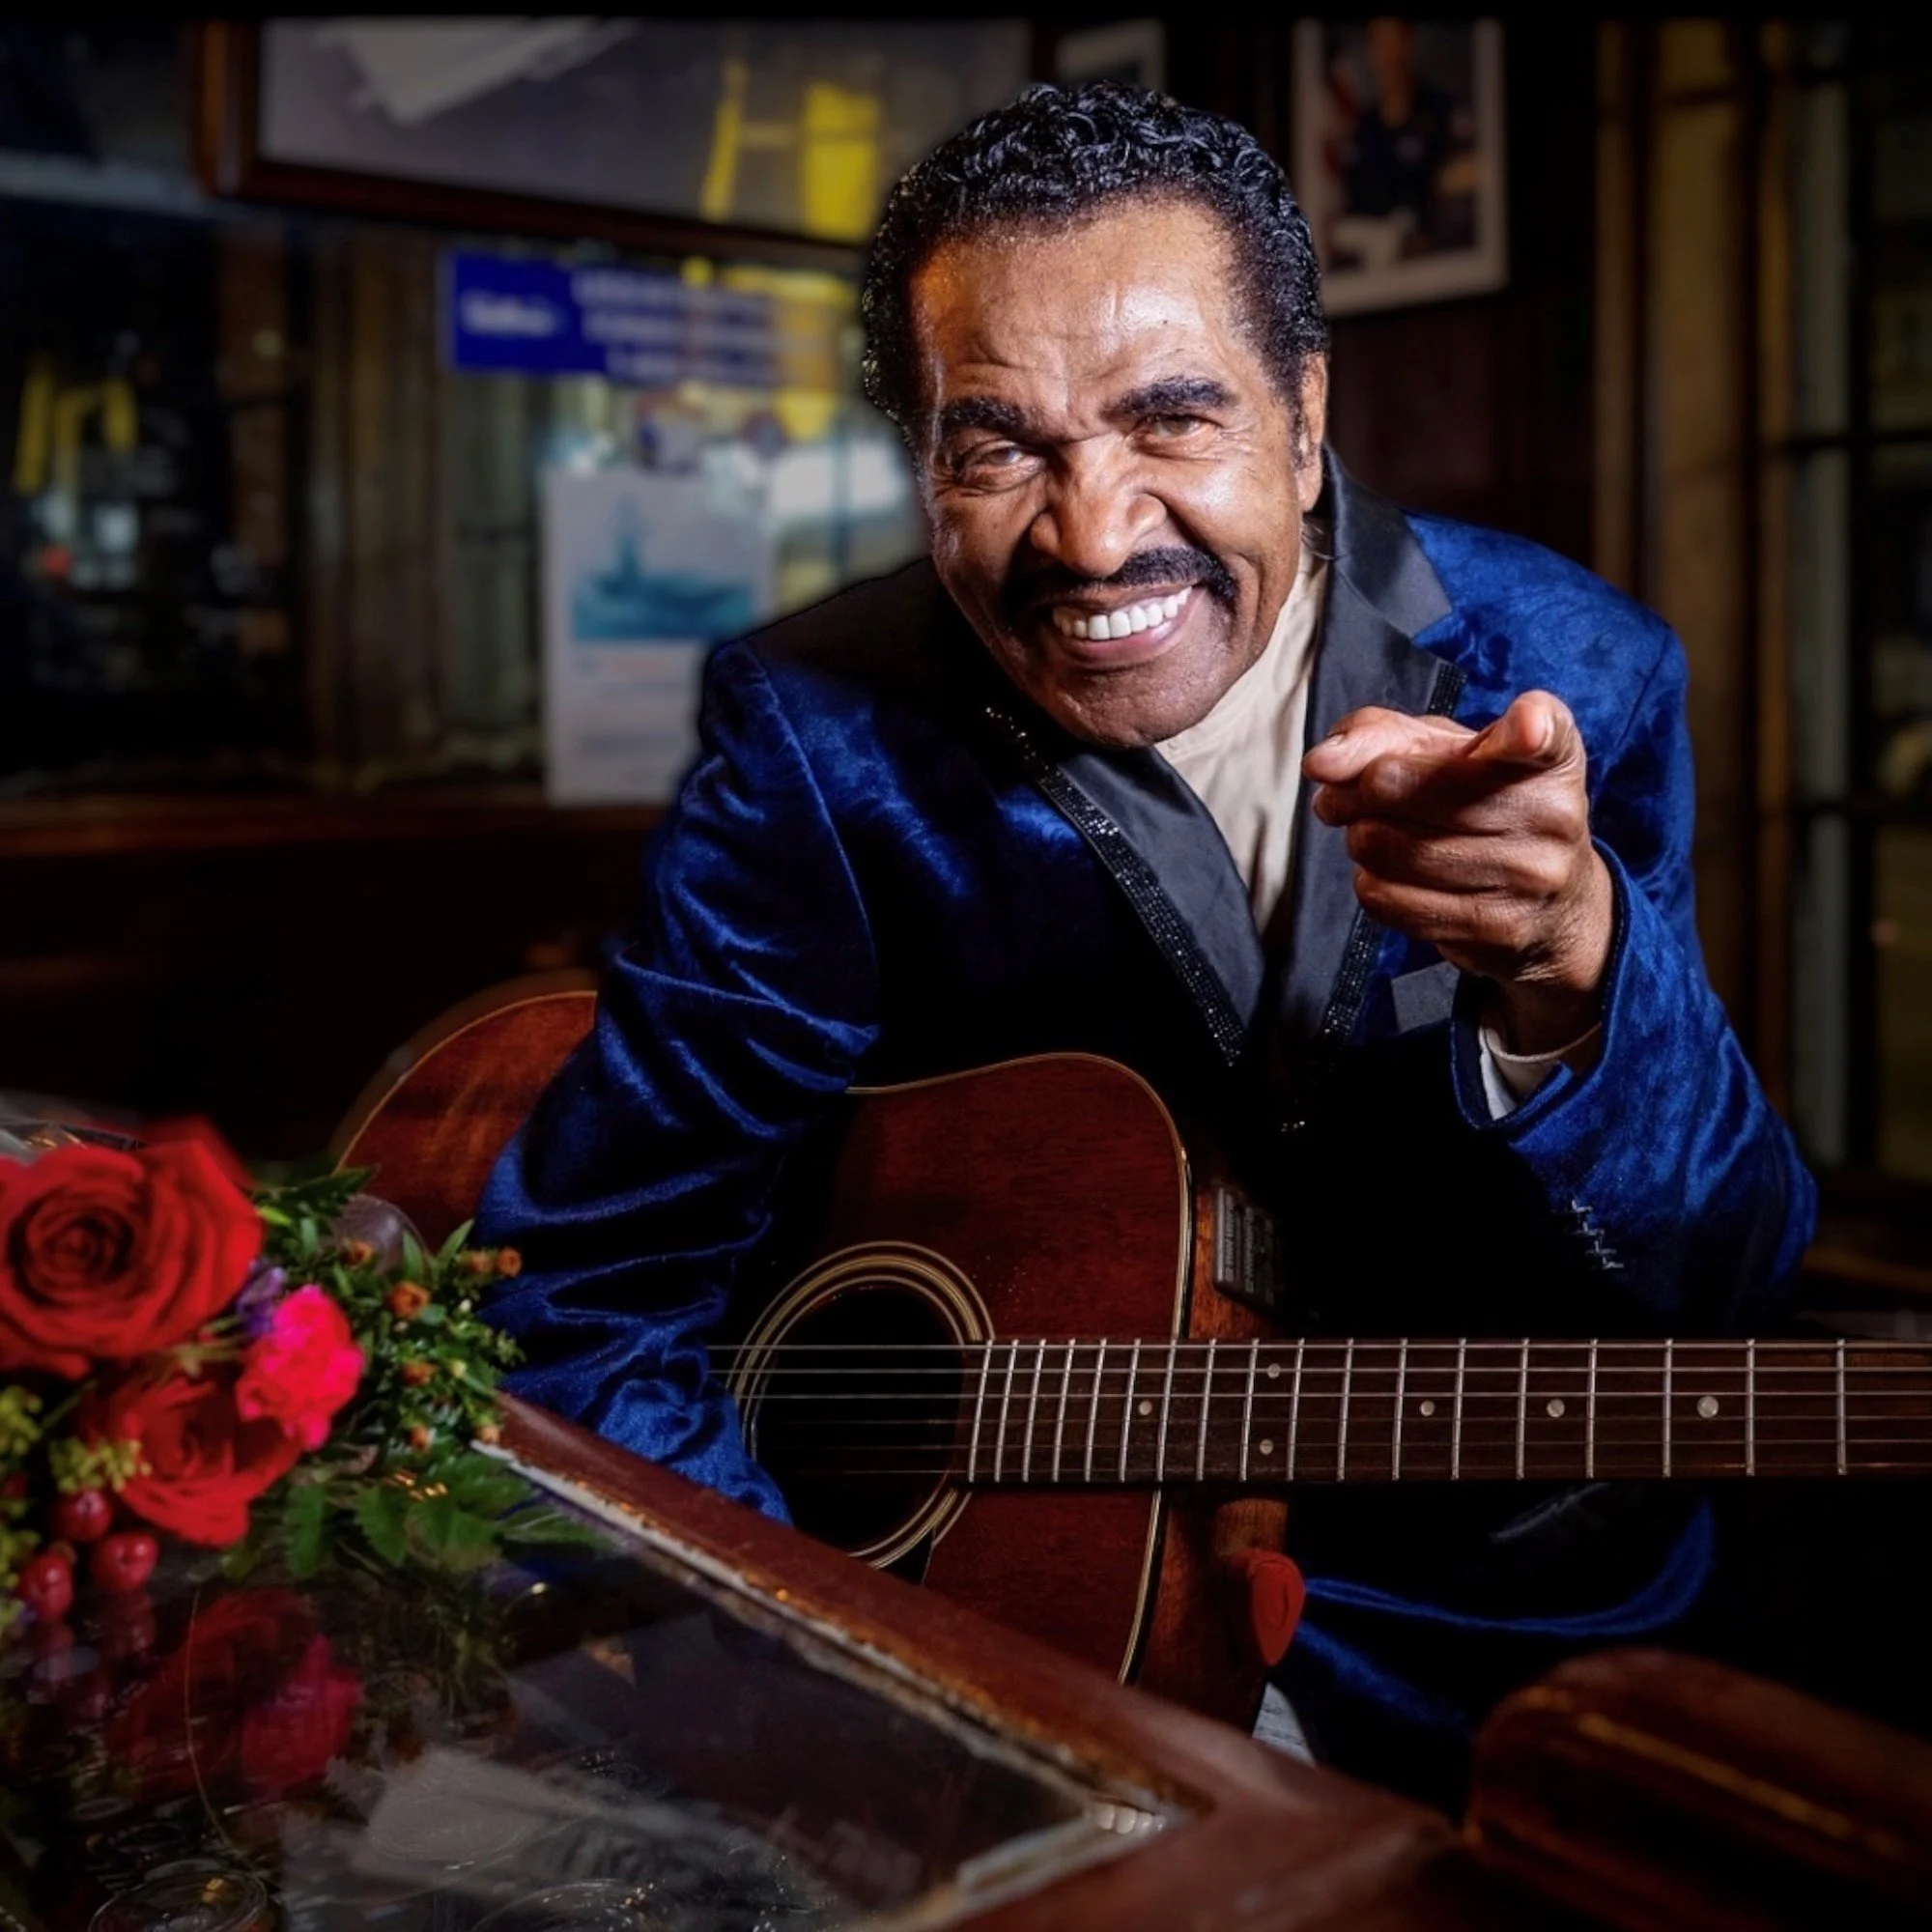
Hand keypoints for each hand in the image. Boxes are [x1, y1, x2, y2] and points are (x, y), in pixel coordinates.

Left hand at [1302, 691, 1612, 1054]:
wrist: (1552, 908)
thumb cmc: (1486, 808)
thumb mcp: (1450, 752)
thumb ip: (1381, 736)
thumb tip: (1322, 762)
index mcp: (1548, 756)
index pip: (1545, 734)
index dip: (1529, 728)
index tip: (1524, 726)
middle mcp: (1550, 814)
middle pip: (1396, 783)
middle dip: (1352, 787)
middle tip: (1344, 793)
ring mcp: (1527, 877)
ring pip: (1380, 845)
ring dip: (1358, 835)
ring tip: (1374, 832)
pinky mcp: (1494, 929)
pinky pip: (1384, 896)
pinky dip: (1370, 879)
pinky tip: (1395, 873)